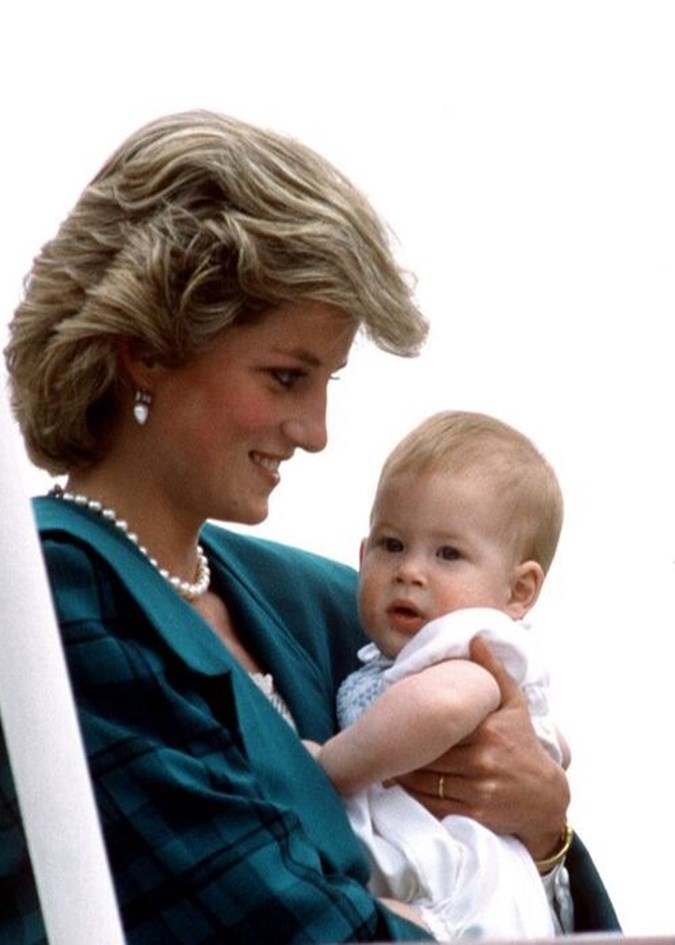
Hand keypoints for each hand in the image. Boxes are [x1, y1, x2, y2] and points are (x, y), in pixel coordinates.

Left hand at [393, 635, 568, 858]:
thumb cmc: (523, 742)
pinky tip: (401, 785)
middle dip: (404, 749)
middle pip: (427, 754)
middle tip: (381, 741)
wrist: (545, 795)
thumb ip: (493, 670)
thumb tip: (476, 637)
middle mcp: (482, 760)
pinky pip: (432, 804)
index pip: (438, 726)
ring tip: (385, 761)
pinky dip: (413, 796)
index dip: (413, 724)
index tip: (394, 716)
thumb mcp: (513, 703)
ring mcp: (478, 790)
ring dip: (402, 773)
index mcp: (486, 730)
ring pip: (425, 781)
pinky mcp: (474, 813)